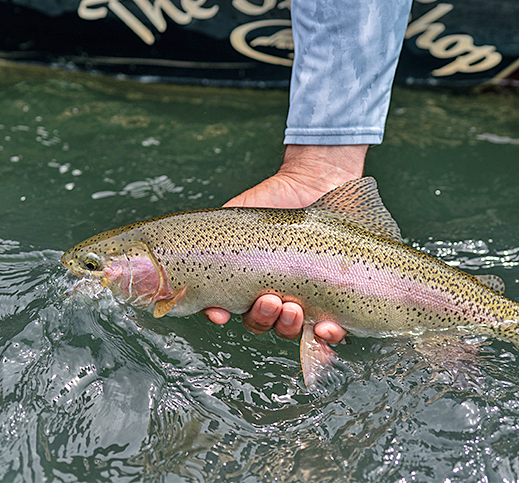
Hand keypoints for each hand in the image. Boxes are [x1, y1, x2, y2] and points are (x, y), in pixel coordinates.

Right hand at [203, 145, 365, 342]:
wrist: (312, 183)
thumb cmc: (268, 201)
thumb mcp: (232, 218)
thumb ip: (209, 242)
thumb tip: (182, 270)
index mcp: (248, 281)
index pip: (230, 309)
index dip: (222, 316)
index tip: (220, 313)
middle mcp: (275, 294)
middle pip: (263, 323)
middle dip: (263, 317)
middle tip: (269, 300)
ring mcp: (305, 297)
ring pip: (292, 329)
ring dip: (288, 325)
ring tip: (292, 308)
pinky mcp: (336, 298)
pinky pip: (331, 329)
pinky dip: (328, 335)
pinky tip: (326, 327)